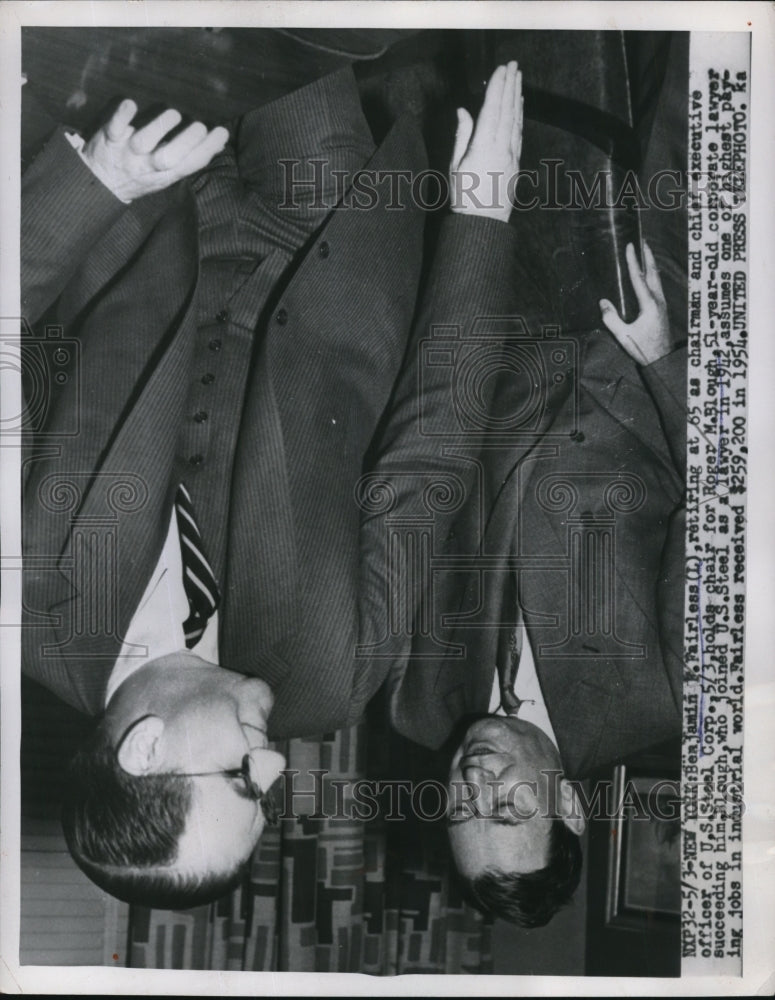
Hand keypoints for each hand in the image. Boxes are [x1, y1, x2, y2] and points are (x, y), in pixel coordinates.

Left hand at [82, 99, 228, 201]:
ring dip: (160, 127)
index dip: (207, 150)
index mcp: (164, 175)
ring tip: (174, 115)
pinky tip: (131, 104)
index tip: (221, 133)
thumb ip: (190, 158)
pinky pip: (114, 128)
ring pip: (143, 142)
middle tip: (200, 127)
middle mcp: (146, 166)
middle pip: (168, 158)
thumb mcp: (168, 173)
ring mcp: (127, 153)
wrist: (100, 183)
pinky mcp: (109, 139)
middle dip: (186, 143)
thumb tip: (219, 141)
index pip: (189, 164)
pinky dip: (121, 116)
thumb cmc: (141, 174)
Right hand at [449, 61, 522, 222]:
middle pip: (507, 110)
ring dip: (517, 97)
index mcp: (484, 146)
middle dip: (510, 85)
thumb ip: (462, 135)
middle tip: (514, 65)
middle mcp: (501, 147)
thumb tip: (463, 111)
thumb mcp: (456, 165)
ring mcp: (511, 155)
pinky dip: (519, 116)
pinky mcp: (516, 163)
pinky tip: (518, 107)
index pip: (492, 108)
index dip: (497, 86)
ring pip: (516, 120)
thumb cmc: (465, 197)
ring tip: (518, 79)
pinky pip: (519, 133)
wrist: (484, 223)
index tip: (501, 69)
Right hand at [599, 241, 670, 364]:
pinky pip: (657, 285)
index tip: (629, 246)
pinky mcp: (662, 308)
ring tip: (646, 253)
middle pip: (653, 272)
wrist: (662, 359)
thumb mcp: (623, 336)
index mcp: (649, 304)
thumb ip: (611, 319)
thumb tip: (603, 302)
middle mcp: (658, 300)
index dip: (632, 261)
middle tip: (642, 241)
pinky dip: (652, 274)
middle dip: (647, 255)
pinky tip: (648, 275)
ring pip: (657, 278)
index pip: (638, 277)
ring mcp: (662, 304)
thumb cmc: (643, 348)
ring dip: (651, 263)